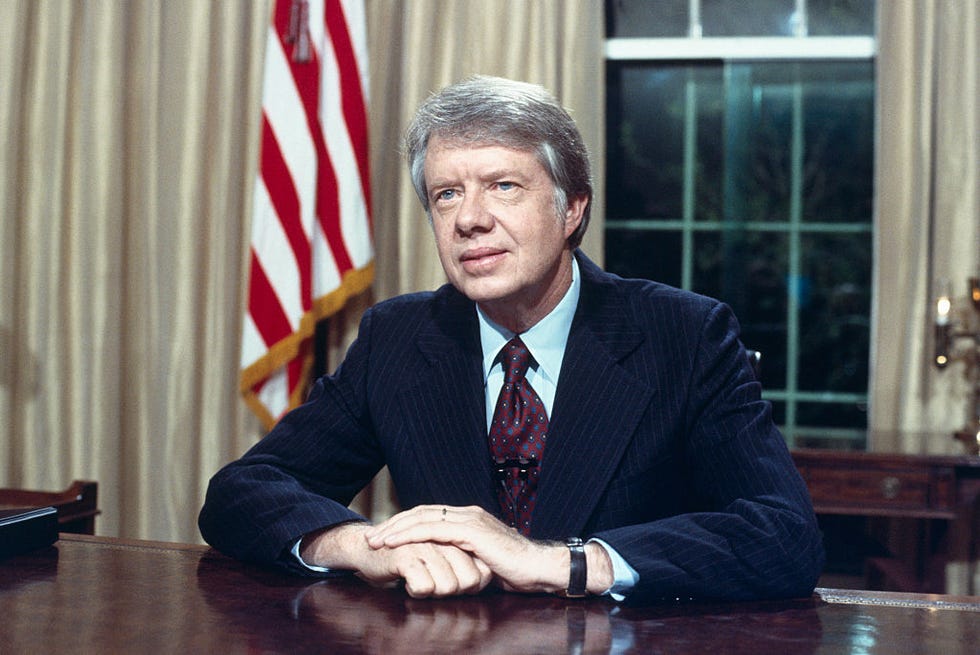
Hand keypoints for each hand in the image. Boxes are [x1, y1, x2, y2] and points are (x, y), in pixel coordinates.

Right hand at [301, 522, 492, 597]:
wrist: (368, 550)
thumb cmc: (409, 559)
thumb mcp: (442, 560)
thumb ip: (464, 564)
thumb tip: (485, 579)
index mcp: (457, 537)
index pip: (483, 573)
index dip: (471, 587)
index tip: (453, 585)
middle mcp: (445, 539)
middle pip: (469, 582)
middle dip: (454, 592)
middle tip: (434, 585)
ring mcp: (427, 545)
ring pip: (449, 586)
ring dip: (433, 593)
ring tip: (420, 581)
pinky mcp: (406, 555)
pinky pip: (424, 587)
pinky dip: (416, 592)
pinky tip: (406, 582)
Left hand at [364, 505, 573, 593]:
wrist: (539, 568)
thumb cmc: (514, 569)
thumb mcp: (481, 561)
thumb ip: (462, 556)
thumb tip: (444, 566)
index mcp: (469, 518)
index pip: (428, 515)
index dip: (404, 524)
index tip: (384, 536)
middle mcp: (467, 513)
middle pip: (421, 512)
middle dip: (393, 524)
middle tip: (370, 537)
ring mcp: (470, 520)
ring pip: (423, 518)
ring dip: (395, 529)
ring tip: (375, 540)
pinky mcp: (472, 531)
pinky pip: (433, 530)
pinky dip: (410, 535)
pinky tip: (394, 543)